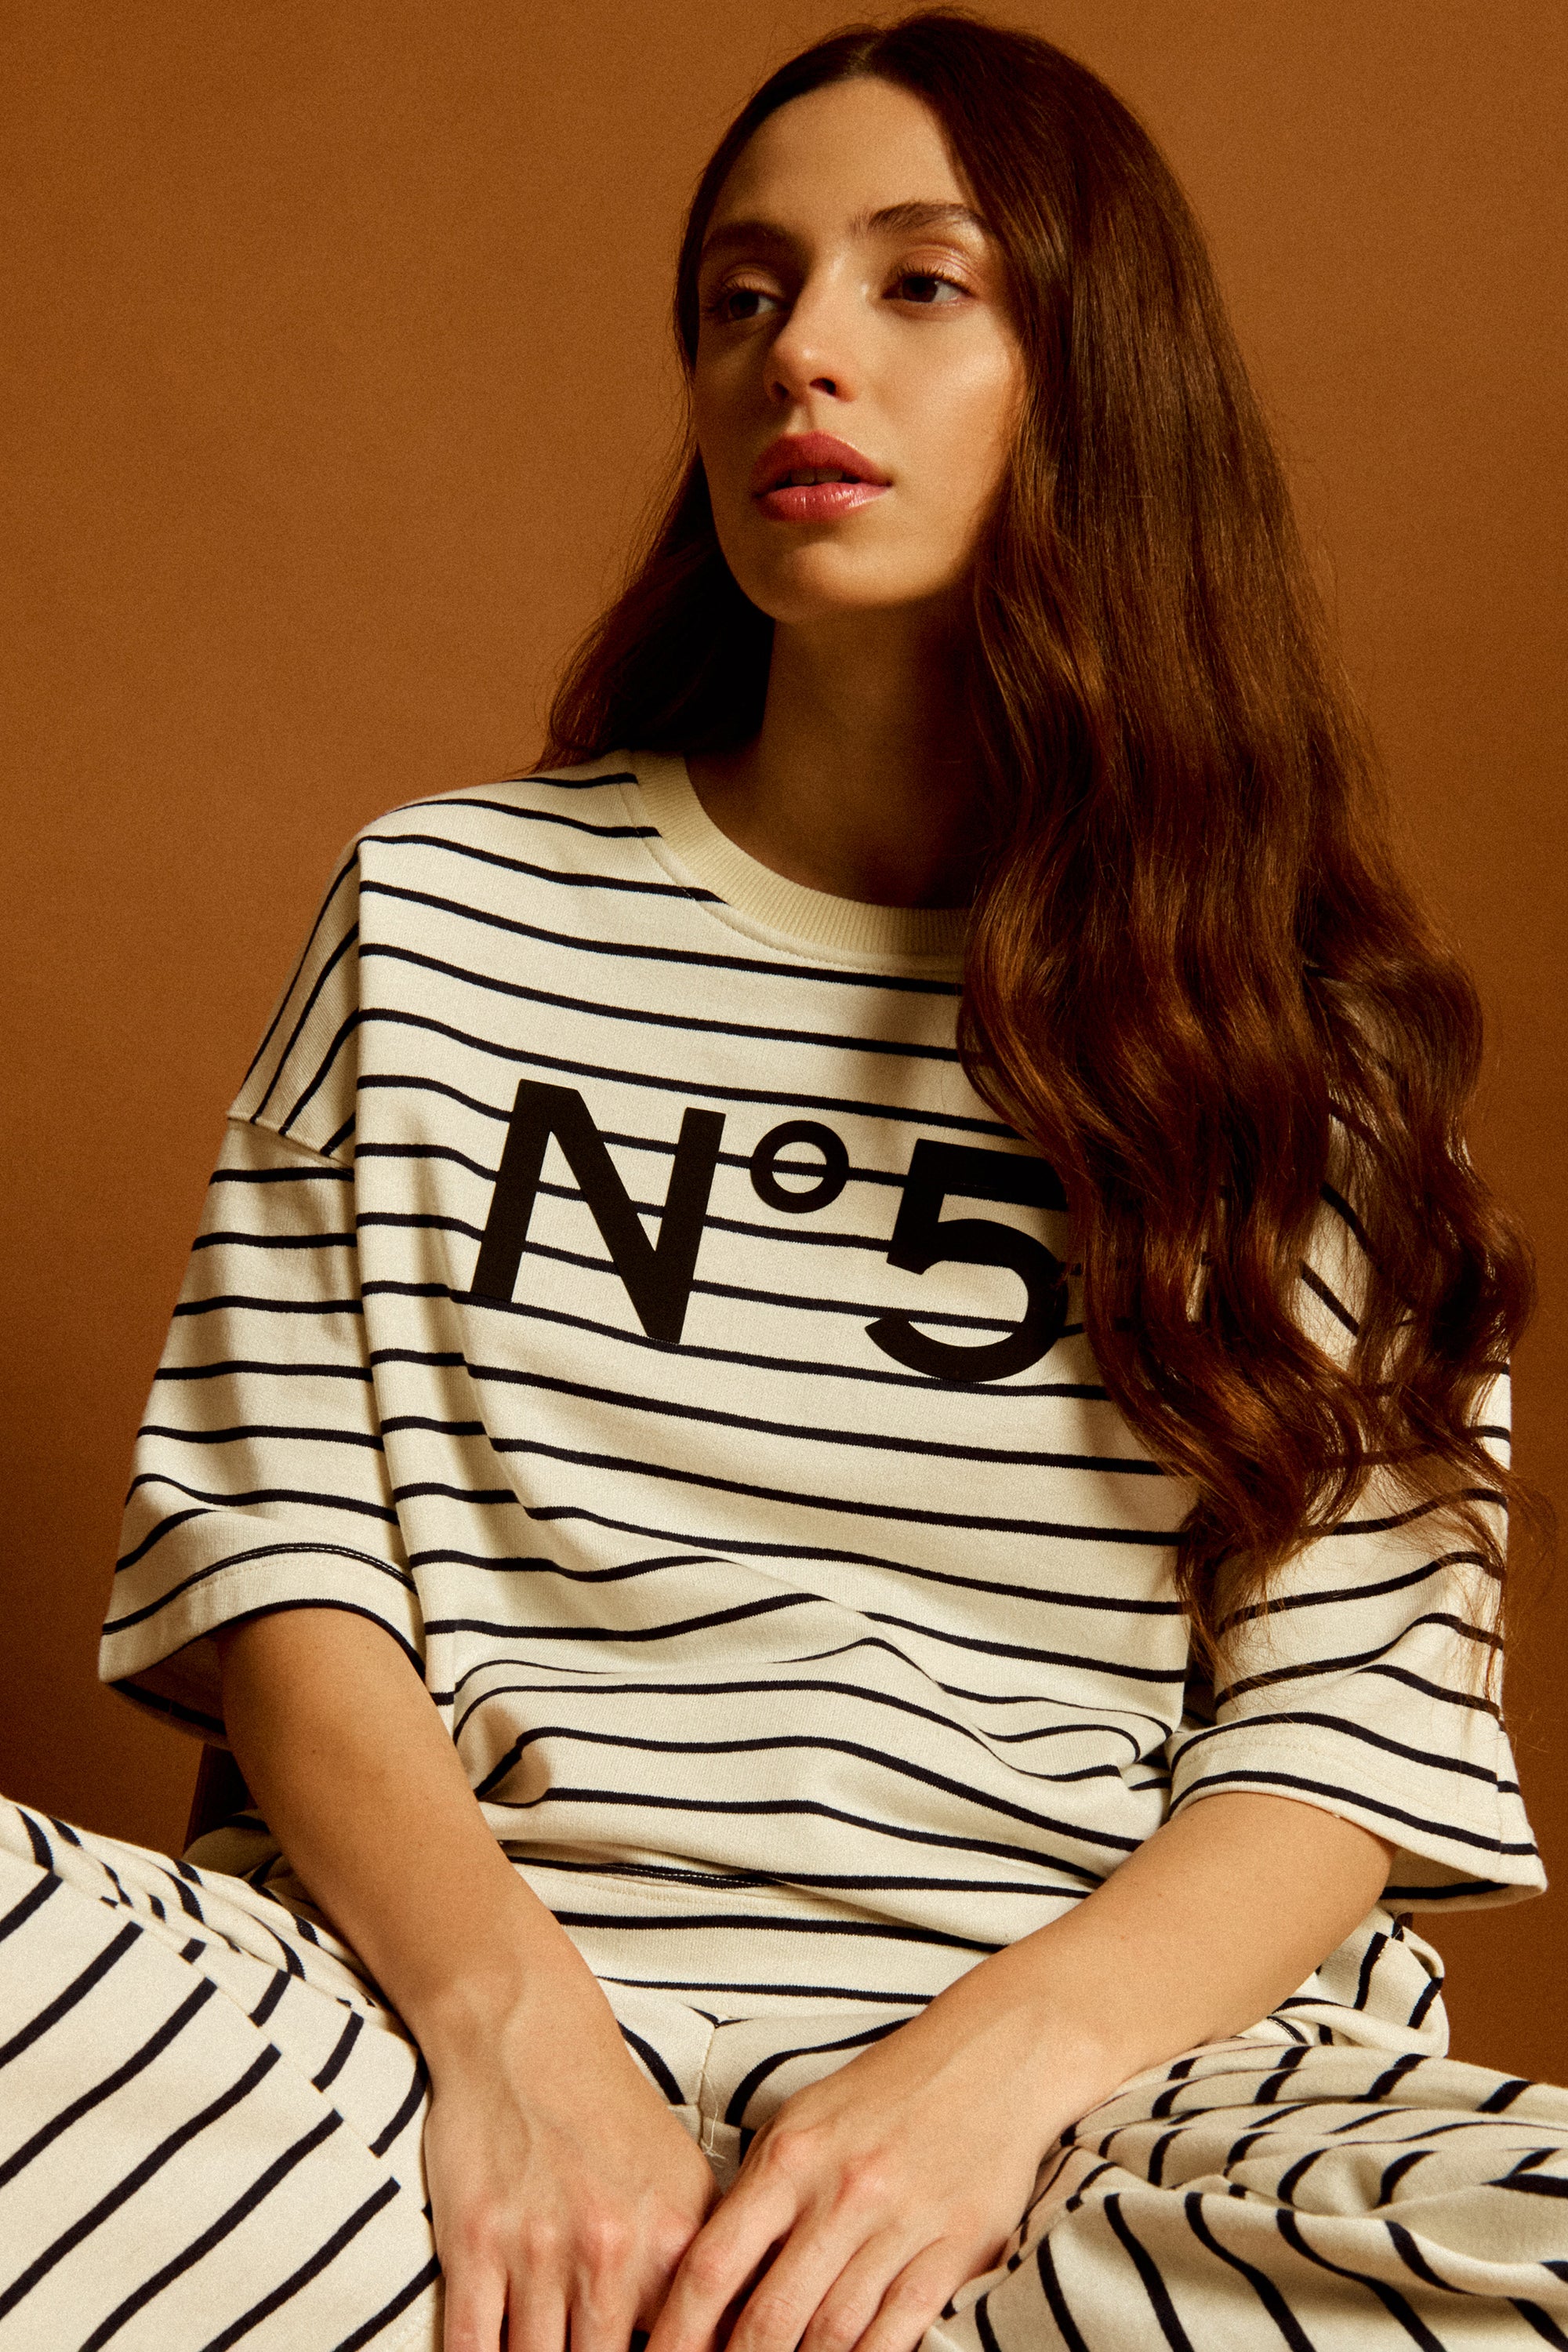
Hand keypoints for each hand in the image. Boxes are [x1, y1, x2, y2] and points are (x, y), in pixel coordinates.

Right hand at [421, 1958, 716, 2351]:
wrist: (529, 2032)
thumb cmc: (609, 2114)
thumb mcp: (682, 2182)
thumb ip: (701, 2270)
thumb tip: (724, 2339)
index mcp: (674, 2237)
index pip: (690, 2350)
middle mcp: (612, 2248)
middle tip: (595, 2351)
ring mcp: (539, 2249)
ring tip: (552, 2351)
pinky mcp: (475, 2244)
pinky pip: (472, 2349)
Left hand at [645, 1975, 1094, 2351]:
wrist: (992, 2057)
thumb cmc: (888, 2089)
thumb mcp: (806, 2119)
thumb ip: (761, 2191)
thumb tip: (715, 2274)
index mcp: (791, 2156)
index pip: (714, 2264)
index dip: (679, 2329)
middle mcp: (840, 2194)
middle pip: (770, 2317)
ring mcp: (899, 2225)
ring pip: (831, 2336)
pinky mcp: (953, 2249)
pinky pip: (896, 2332)